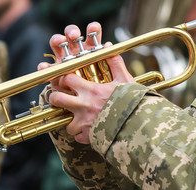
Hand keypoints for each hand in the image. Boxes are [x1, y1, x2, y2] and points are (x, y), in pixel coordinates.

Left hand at [38, 22, 134, 143]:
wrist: (139, 125)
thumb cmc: (134, 102)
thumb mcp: (125, 80)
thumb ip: (115, 63)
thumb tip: (108, 47)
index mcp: (91, 90)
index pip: (66, 79)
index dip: (64, 78)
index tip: (67, 80)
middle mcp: (83, 105)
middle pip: (56, 99)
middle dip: (55, 97)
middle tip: (60, 98)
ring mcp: (83, 122)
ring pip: (65, 122)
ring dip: (70, 120)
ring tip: (78, 119)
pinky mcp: (87, 136)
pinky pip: (76, 136)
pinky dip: (80, 134)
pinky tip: (88, 131)